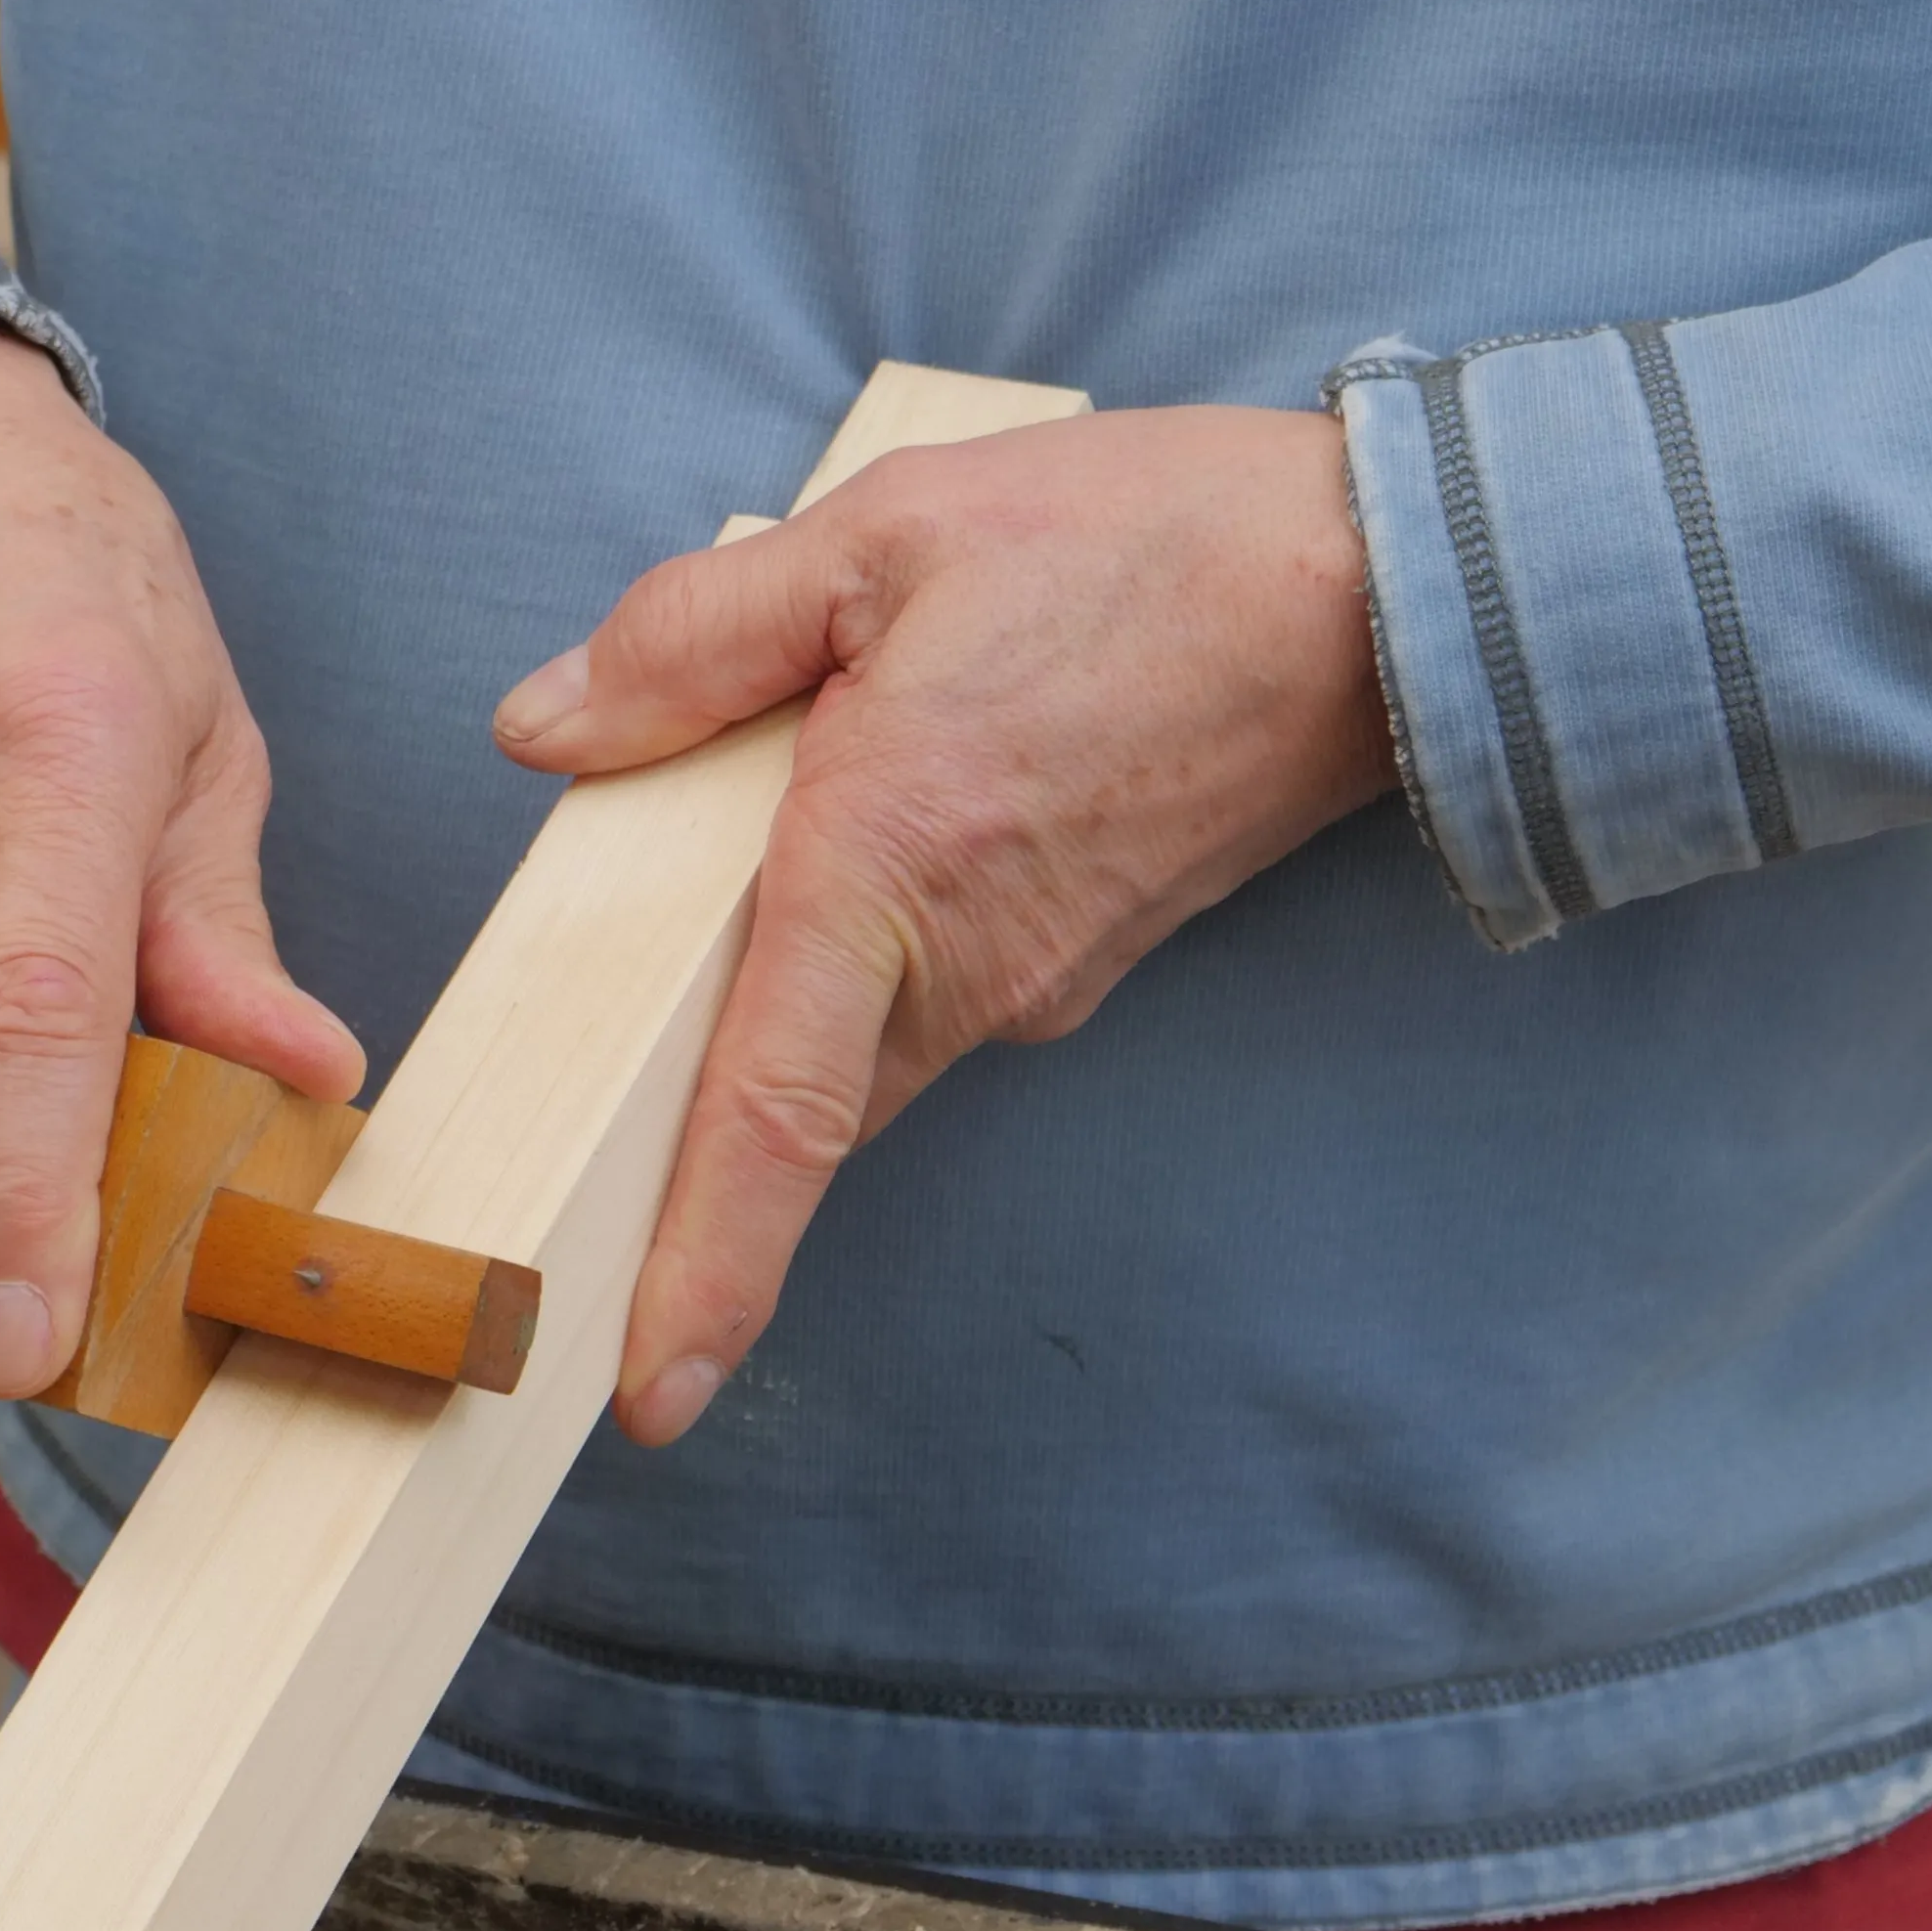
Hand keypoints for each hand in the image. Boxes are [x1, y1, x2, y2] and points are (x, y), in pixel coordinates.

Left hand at [491, 404, 1391, 1444]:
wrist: (1389, 594)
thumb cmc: (1152, 545)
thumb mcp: (890, 531)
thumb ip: (699, 636)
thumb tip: (542, 730)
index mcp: (890, 862)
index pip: (775, 1115)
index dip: (704, 1269)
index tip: (650, 1399)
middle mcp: (966, 966)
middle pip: (783, 1098)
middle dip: (682, 1115)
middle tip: (582, 1080)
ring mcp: (1034, 982)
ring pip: (850, 1046)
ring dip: (776, 999)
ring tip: (746, 848)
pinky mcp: (1075, 966)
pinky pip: (920, 994)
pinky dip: (857, 951)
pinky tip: (858, 820)